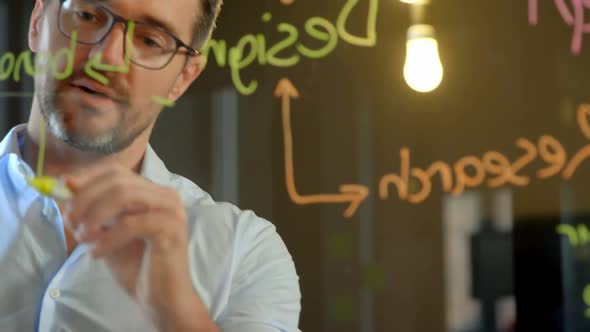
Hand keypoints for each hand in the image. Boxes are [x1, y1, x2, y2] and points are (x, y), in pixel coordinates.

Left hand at [64, 162, 216, 330]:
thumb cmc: (135, 264)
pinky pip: (131, 224)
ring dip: (94, 216)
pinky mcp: (171, 228)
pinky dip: (107, 238)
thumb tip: (66, 184)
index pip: (115, 171)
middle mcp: (164, 195)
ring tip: (84, 239)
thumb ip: (91, 208)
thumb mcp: (106, 231)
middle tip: (71, 223)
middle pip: (117, 180)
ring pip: (123, 196)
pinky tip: (97, 253)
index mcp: (151, 192)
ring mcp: (171, 209)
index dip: (86, 179)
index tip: (63, 193)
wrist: (161, 295)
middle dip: (85, 199)